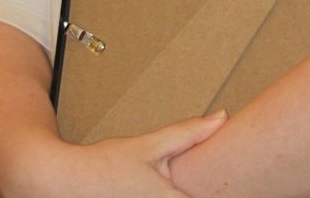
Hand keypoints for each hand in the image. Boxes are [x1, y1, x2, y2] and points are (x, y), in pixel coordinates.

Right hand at [41, 111, 227, 197]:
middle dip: (208, 191)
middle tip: (228, 185)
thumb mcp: (149, 146)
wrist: (63, 182)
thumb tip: (221, 119)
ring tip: (192, 183)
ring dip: (188, 193)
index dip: (230, 193)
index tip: (246, 187)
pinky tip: (163, 186)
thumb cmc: (103, 167)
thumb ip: (187, 134)